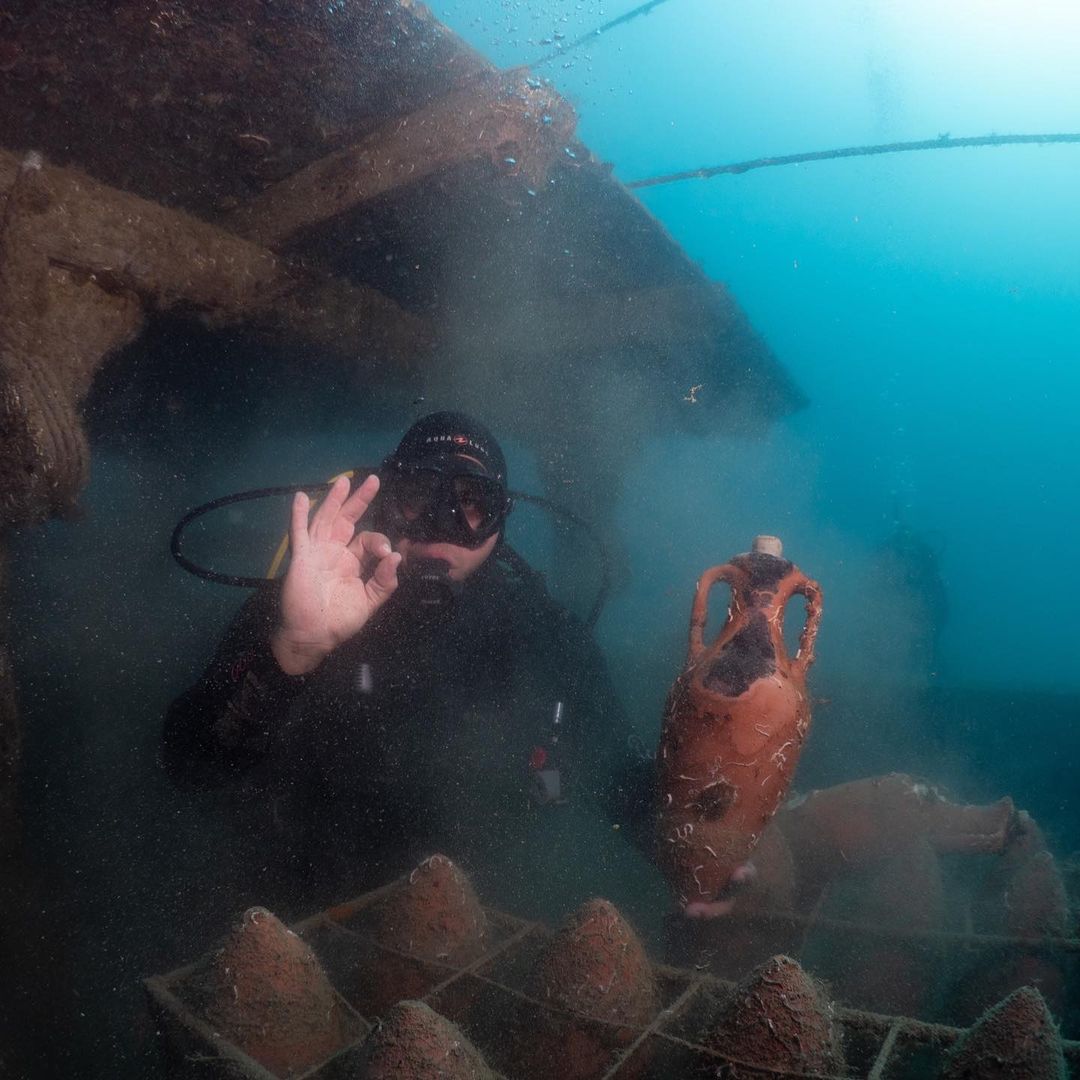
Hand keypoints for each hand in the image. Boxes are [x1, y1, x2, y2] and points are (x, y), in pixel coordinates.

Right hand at [270, 474, 400, 674]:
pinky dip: (298, 515)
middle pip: (348, 519)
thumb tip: (397, 557)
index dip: (379, 541)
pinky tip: (300, 497)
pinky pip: (299, 533)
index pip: (368, 539)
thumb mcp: (369, 601)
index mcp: (351, 561)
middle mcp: (334, 551)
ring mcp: (316, 552)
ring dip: (334, 500)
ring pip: (326, 519)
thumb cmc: (340, 621)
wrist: (313, 636)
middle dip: (360, 500)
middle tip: (373, 480)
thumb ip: (384, 581)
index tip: (387, 554)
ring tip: (344, 481)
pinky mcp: (301, 557)